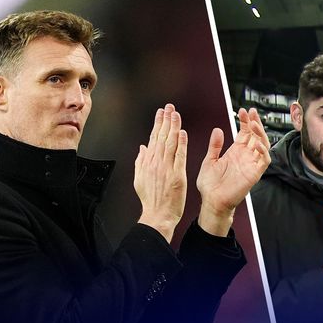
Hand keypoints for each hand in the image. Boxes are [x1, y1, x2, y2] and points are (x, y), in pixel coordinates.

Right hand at [134, 104, 187, 242]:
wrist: (157, 215)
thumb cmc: (151, 200)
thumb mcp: (140, 179)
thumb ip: (140, 162)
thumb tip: (142, 148)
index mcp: (148, 162)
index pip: (153, 138)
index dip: (158, 124)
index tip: (161, 113)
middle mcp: (156, 163)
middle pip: (161, 137)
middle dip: (165, 120)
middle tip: (169, 107)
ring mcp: (166, 168)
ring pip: (170, 143)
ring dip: (173, 127)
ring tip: (175, 114)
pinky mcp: (177, 175)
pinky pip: (179, 156)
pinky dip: (181, 144)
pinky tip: (182, 133)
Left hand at [196, 108, 269, 235]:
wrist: (212, 202)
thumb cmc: (210, 186)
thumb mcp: (209, 160)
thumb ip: (215, 146)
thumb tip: (218, 130)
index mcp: (235, 152)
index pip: (245, 133)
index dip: (246, 122)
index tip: (243, 111)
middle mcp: (245, 157)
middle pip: (256, 136)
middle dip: (255, 123)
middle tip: (251, 112)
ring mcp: (251, 165)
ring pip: (263, 145)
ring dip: (260, 134)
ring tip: (254, 124)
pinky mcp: (254, 174)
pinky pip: (264, 160)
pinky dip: (264, 151)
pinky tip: (257, 142)